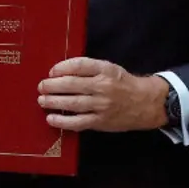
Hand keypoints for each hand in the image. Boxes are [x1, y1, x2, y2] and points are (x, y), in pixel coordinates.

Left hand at [38, 57, 168, 132]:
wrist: (147, 103)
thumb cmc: (123, 84)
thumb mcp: (109, 68)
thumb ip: (88, 68)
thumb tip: (60, 71)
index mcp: (105, 70)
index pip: (79, 65)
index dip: (61, 68)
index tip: (51, 72)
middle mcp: (103, 86)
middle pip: (72, 84)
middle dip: (52, 85)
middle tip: (41, 86)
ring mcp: (102, 105)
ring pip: (73, 103)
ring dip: (53, 101)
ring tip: (42, 100)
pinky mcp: (101, 121)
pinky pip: (78, 122)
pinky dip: (63, 121)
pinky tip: (51, 119)